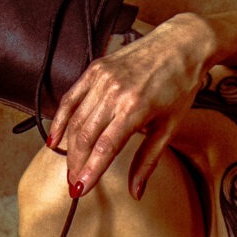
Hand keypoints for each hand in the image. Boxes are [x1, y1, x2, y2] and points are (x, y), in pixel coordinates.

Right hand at [46, 11, 217, 198]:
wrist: (181, 44)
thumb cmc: (180, 84)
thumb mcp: (170, 126)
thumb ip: (148, 160)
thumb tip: (136, 191)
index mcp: (135, 107)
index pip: (104, 148)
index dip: (90, 172)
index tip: (80, 191)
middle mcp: (114, 92)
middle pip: (84, 137)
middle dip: (77, 164)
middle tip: (75, 184)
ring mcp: (102, 78)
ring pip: (75, 120)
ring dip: (70, 148)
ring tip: (71, 168)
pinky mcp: (95, 69)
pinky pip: (71, 98)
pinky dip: (60, 119)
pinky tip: (55, 139)